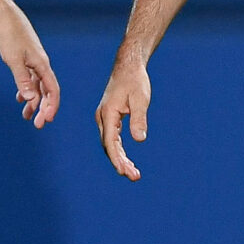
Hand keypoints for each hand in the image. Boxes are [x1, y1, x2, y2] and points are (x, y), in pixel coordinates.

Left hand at [0, 7, 60, 127]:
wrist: (6, 16)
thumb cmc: (10, 35)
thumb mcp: (13, 60)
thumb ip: (22, 80)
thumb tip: (30, 100)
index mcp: (42, 65)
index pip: (52, 90)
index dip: (51, 107)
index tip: (45, 120)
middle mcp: (41, 64)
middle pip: (48, 91)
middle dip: (44, 109)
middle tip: (37, 125)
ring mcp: (35, 62)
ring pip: (38, 86)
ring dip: (34, 102)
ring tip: (26, 116)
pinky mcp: (27, 59)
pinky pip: (31, 79)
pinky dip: (27, 90)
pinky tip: (19, 98)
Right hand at [95, 58, 149, 181]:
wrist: (128, 67)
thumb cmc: (135, 81)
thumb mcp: (140, 99)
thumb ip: (139, 118)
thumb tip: (139, 139)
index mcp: (108, 113)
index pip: (110, 142)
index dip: (117, 158)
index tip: (125, 172)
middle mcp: (103, 118)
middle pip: (109, 147)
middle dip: (120, 163)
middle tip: (134, 176)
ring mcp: (105, 119)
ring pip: (110, 145)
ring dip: (120, 159)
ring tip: (133, 173)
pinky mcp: (110, 119)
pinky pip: (112, 139)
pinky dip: (119, 151)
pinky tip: (127, 161)